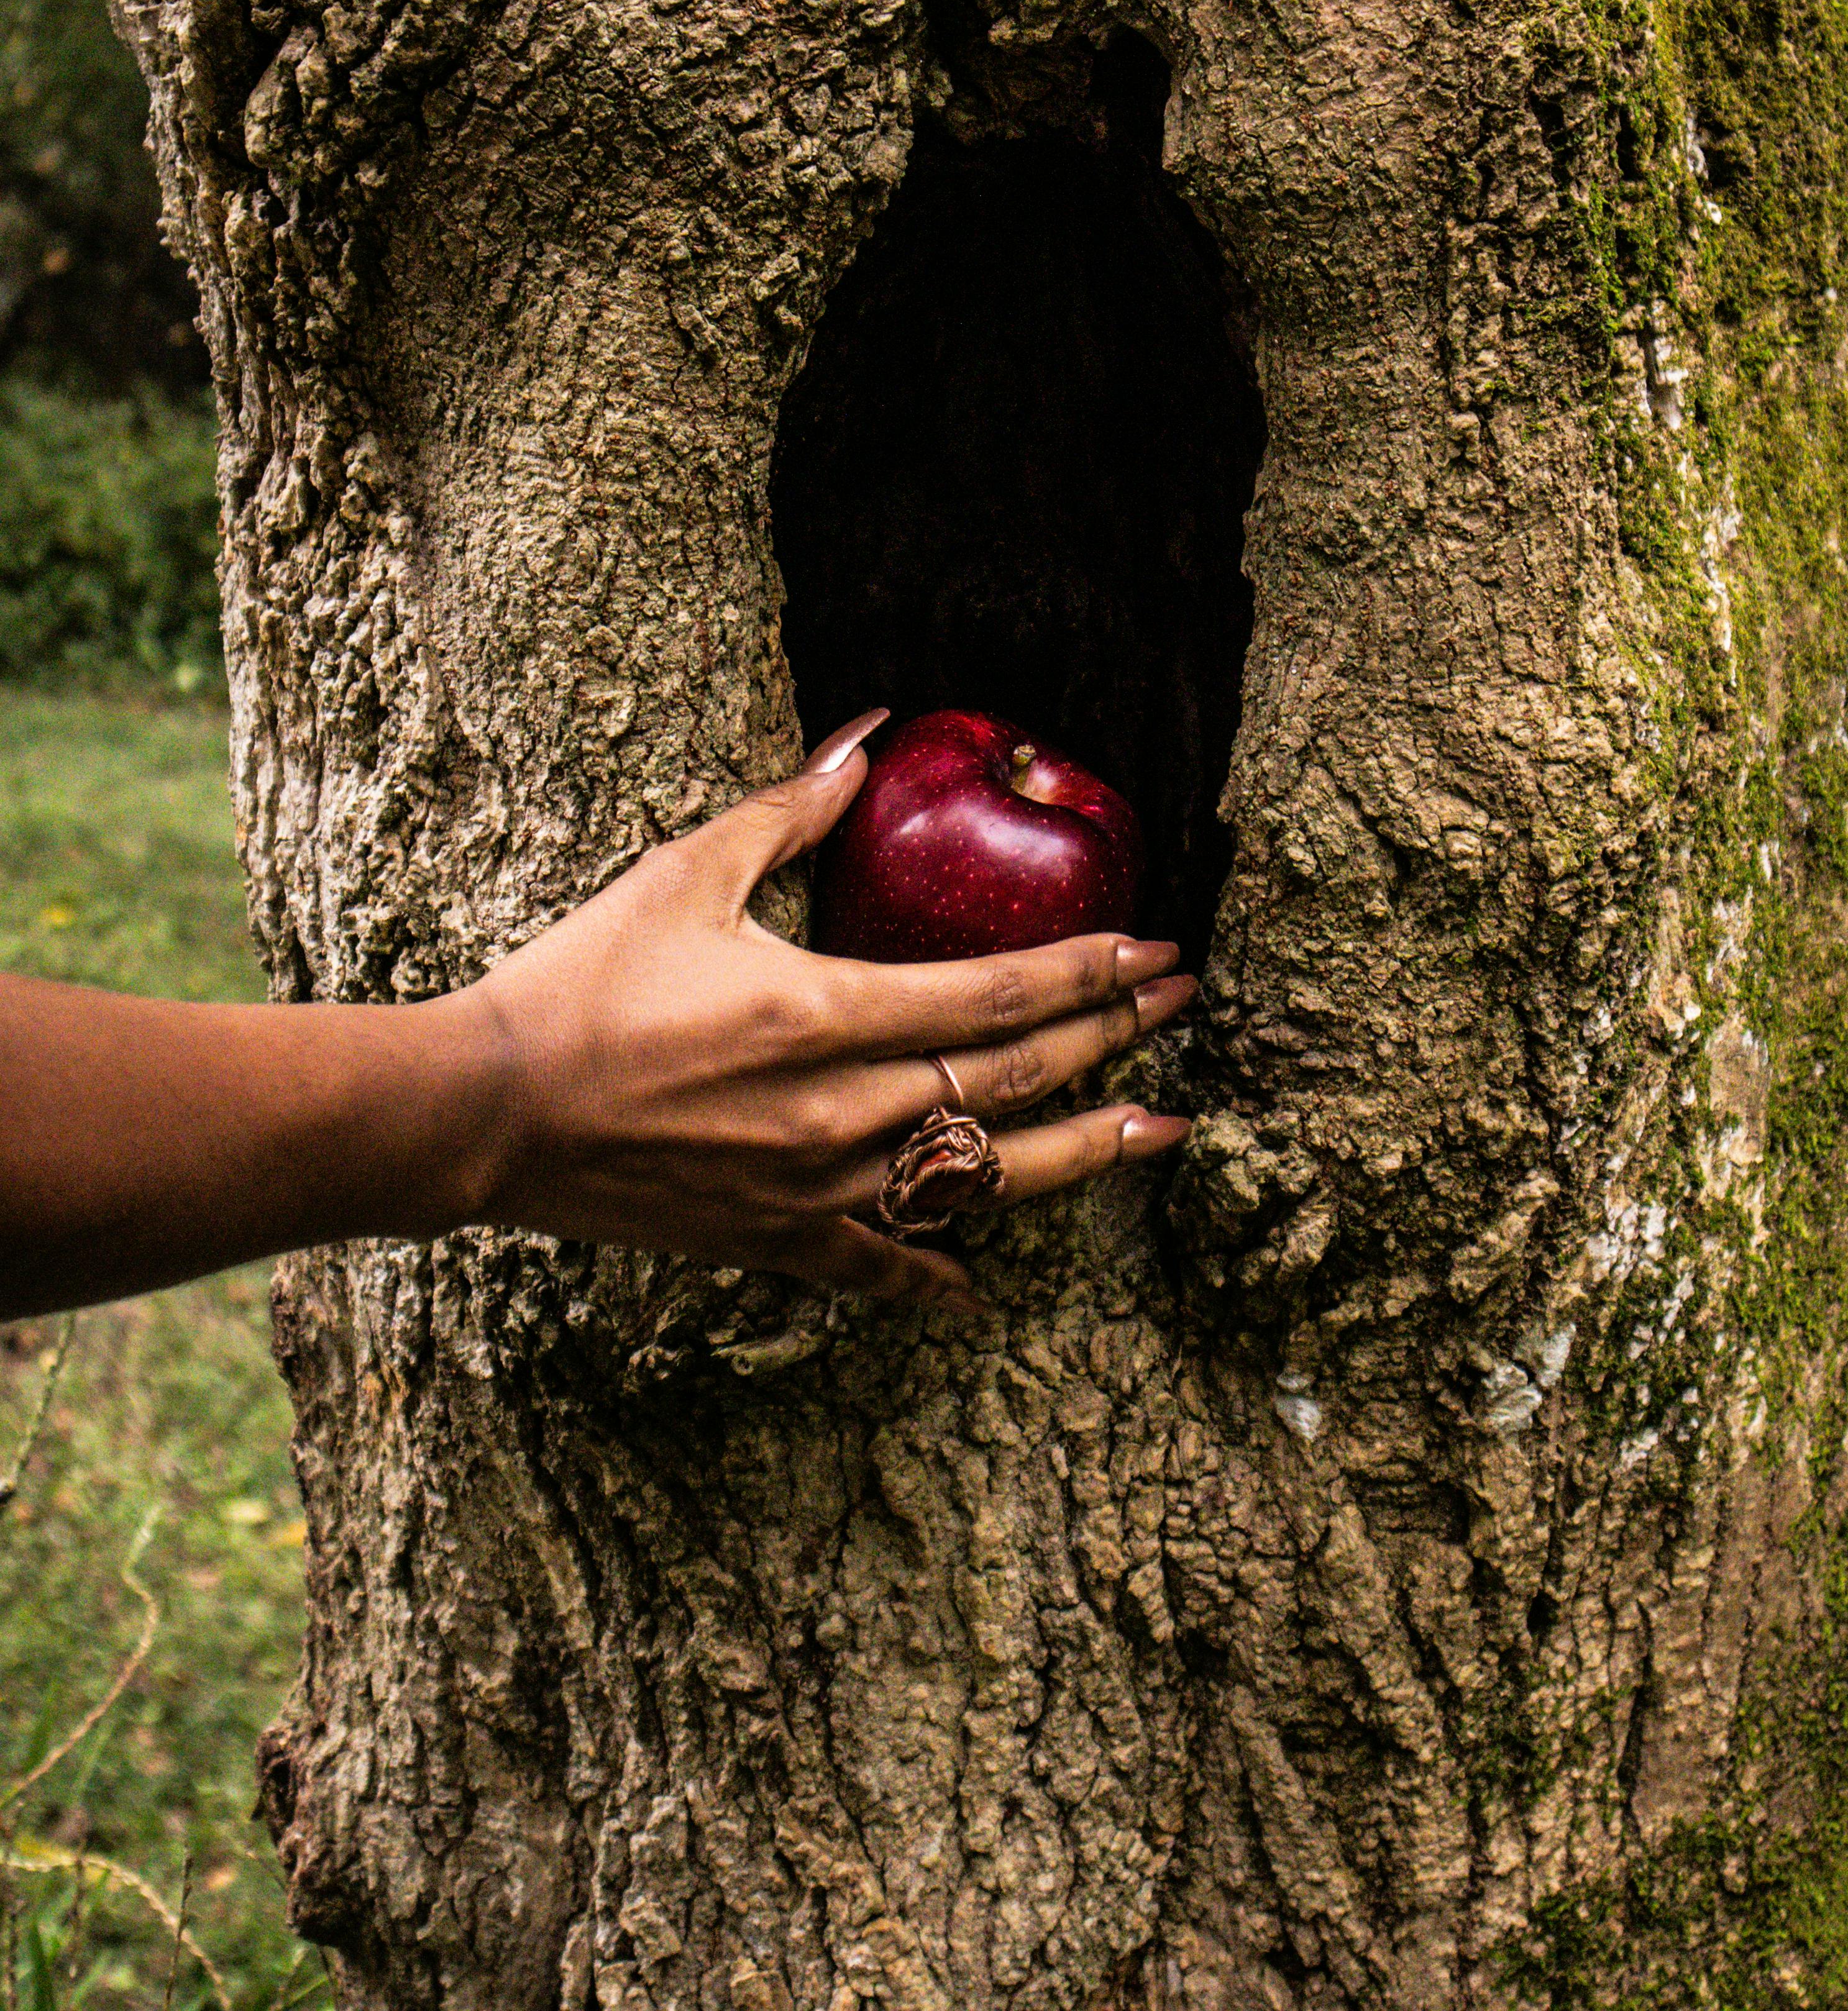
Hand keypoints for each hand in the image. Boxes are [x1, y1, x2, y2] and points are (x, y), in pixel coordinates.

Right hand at [454, 712, 1195, 1314]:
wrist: (487, 1116)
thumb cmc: (582, 984)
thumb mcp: (686, 874)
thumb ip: (789, 811)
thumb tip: (868, 738)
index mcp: (829, 1013)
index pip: (1001, 991)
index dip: (1091, 971)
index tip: (1156, 951)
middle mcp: (843, 1111)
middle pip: (1014, 1074)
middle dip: (1113, 1038)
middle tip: (1183, 1008)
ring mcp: (816, 1188)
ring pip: (982, 1176)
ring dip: (1083, 1150)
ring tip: (1163, 1130)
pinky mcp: (775, 1240)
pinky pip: (878, 1264)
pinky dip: (935, 1270)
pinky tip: (982, 1285)